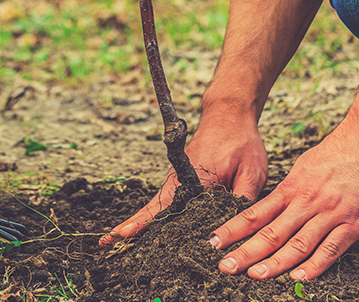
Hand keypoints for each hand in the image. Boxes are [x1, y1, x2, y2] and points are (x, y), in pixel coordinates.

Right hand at [100, 108, 268, 245]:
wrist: (230, 115)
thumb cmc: (241, 142)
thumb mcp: (252, 172)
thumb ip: (243, 201)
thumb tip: (235, 230)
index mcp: (195, 179)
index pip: (166, 206)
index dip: (144, 222)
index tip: (123, 233)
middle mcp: (180, 180)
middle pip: (153, 209)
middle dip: (131, 227)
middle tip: (106, 244)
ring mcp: (177, 180)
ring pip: (156, 207)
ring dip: (139, 223)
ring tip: (115, 241)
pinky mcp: (180, 181)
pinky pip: (165, 203)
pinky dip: (152, 216)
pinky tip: (146, 231)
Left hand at [208, 124, 358, 279]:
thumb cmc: (341, 149)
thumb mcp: (306, 165)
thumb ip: (291, 189)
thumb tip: (274, 205)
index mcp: (292, 187)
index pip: (255, 213)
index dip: (233, 229)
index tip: (214, 242)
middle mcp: (307, 201)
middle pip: (271, 232)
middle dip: (246, 252)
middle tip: (225, 266)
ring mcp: (331, 212)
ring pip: (298, 243)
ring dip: (276, 262)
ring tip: (256, 275)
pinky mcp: (355, 222)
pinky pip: (332, 248)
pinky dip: (316, 265)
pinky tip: (301, 277)